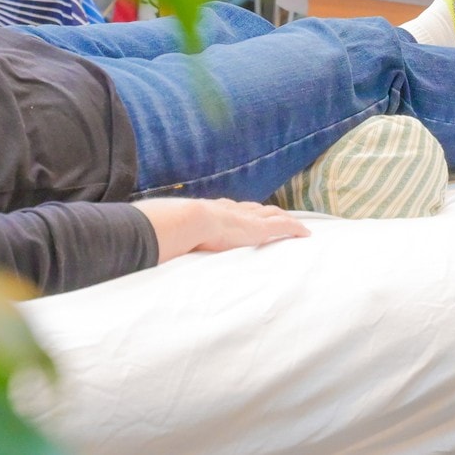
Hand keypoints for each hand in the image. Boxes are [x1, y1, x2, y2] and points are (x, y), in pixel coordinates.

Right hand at [134, 198, 309, 262]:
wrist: (188, 221)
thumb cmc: (177, 229)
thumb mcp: (176, 232)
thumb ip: (170, 239)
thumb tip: (149, 245)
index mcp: (214, 211)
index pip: (233, 209)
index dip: (242, 211)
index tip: (246, 213)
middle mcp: (234, 210)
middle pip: (255, 209)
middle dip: (266, 212)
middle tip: (276, 216)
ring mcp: (248, 218)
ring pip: (273, 216)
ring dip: (284, 219)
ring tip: (295, 225)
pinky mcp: (260, 229)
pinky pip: (285, 227)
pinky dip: (296, 229)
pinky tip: (306, 234)